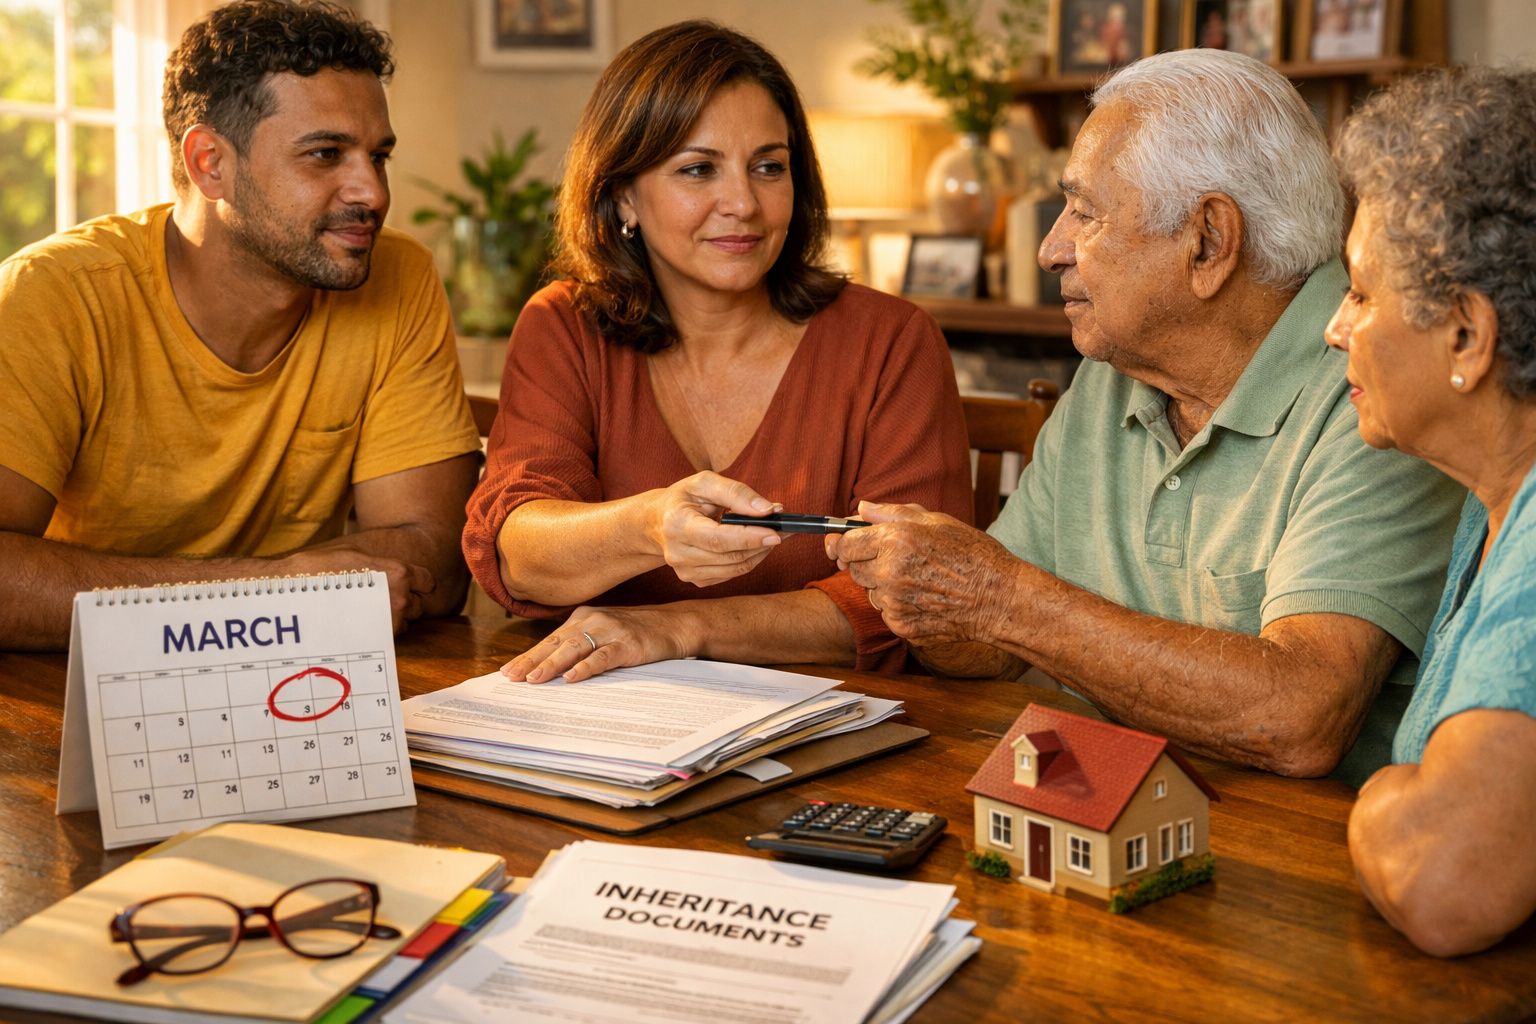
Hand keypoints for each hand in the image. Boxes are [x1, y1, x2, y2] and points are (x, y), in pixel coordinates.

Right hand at [278, 545, 433, 632]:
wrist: (295, 596)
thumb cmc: (321, 570)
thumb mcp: (356, 555)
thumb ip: (380, 564)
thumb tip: (388, 569)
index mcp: (398, 573)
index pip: (427, 581)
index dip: (419, 583)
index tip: (408, 586)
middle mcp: (400, 598)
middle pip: (418, 604)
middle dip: (404, 602)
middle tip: (381, 599)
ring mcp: (390, 621)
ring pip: (405, 622)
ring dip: (392, 618)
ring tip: (367, 611)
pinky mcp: (377, 640)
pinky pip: (390, 637)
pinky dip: (381, 632)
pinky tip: (361, 623)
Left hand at [501, 605, 699, 682]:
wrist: (676, 624)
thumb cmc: (638, 633)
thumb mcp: (604, 633)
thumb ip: (581, 645)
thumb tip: (552, 670)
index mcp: (583, 618)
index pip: (550, 640)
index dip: (528, 656)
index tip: (508, 672)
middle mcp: (593, 620)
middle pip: (556, 643)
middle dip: (531, 661)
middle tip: (512, 677)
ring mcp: (611, 630)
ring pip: (575, 648)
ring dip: (553, 664)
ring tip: (535, 679)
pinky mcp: (628, 644)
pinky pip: (603, 656)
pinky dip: (586, 667)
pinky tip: (572, 677)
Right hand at [649, 471, 782, 586]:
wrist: (656, 522)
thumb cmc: (683, 498)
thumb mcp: (705, 483)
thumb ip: (736, 492)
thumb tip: (767, 509)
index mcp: (676, 525)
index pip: (718, 539)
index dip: (749, 537)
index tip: (776, 533)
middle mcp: (677, 553)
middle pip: (730, 556)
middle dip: (761, 543)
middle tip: (784, 529)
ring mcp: (684, 571)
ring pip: (735, 568)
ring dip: (759, 552)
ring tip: (772, 534)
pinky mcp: (694, 580)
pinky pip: (731, 574)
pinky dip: (748, 559)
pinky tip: (754, 544)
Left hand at [826, 500, 1020, 647]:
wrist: (999, 599)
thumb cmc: (973, 555)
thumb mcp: (936, 521)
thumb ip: (892, 513)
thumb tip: (861, 508)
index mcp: (895, 541)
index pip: (845, 545)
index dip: (844, 544)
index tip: (847, 545)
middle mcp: (890, 573)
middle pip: (853, 570)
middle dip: (867, 563)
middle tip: (896, 560)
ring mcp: (895, 603)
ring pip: (871, 593)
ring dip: (883, 586)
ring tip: (918, 579)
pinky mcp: (902, 627)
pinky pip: (886, 613)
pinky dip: (898, 606)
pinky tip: (924, 597)